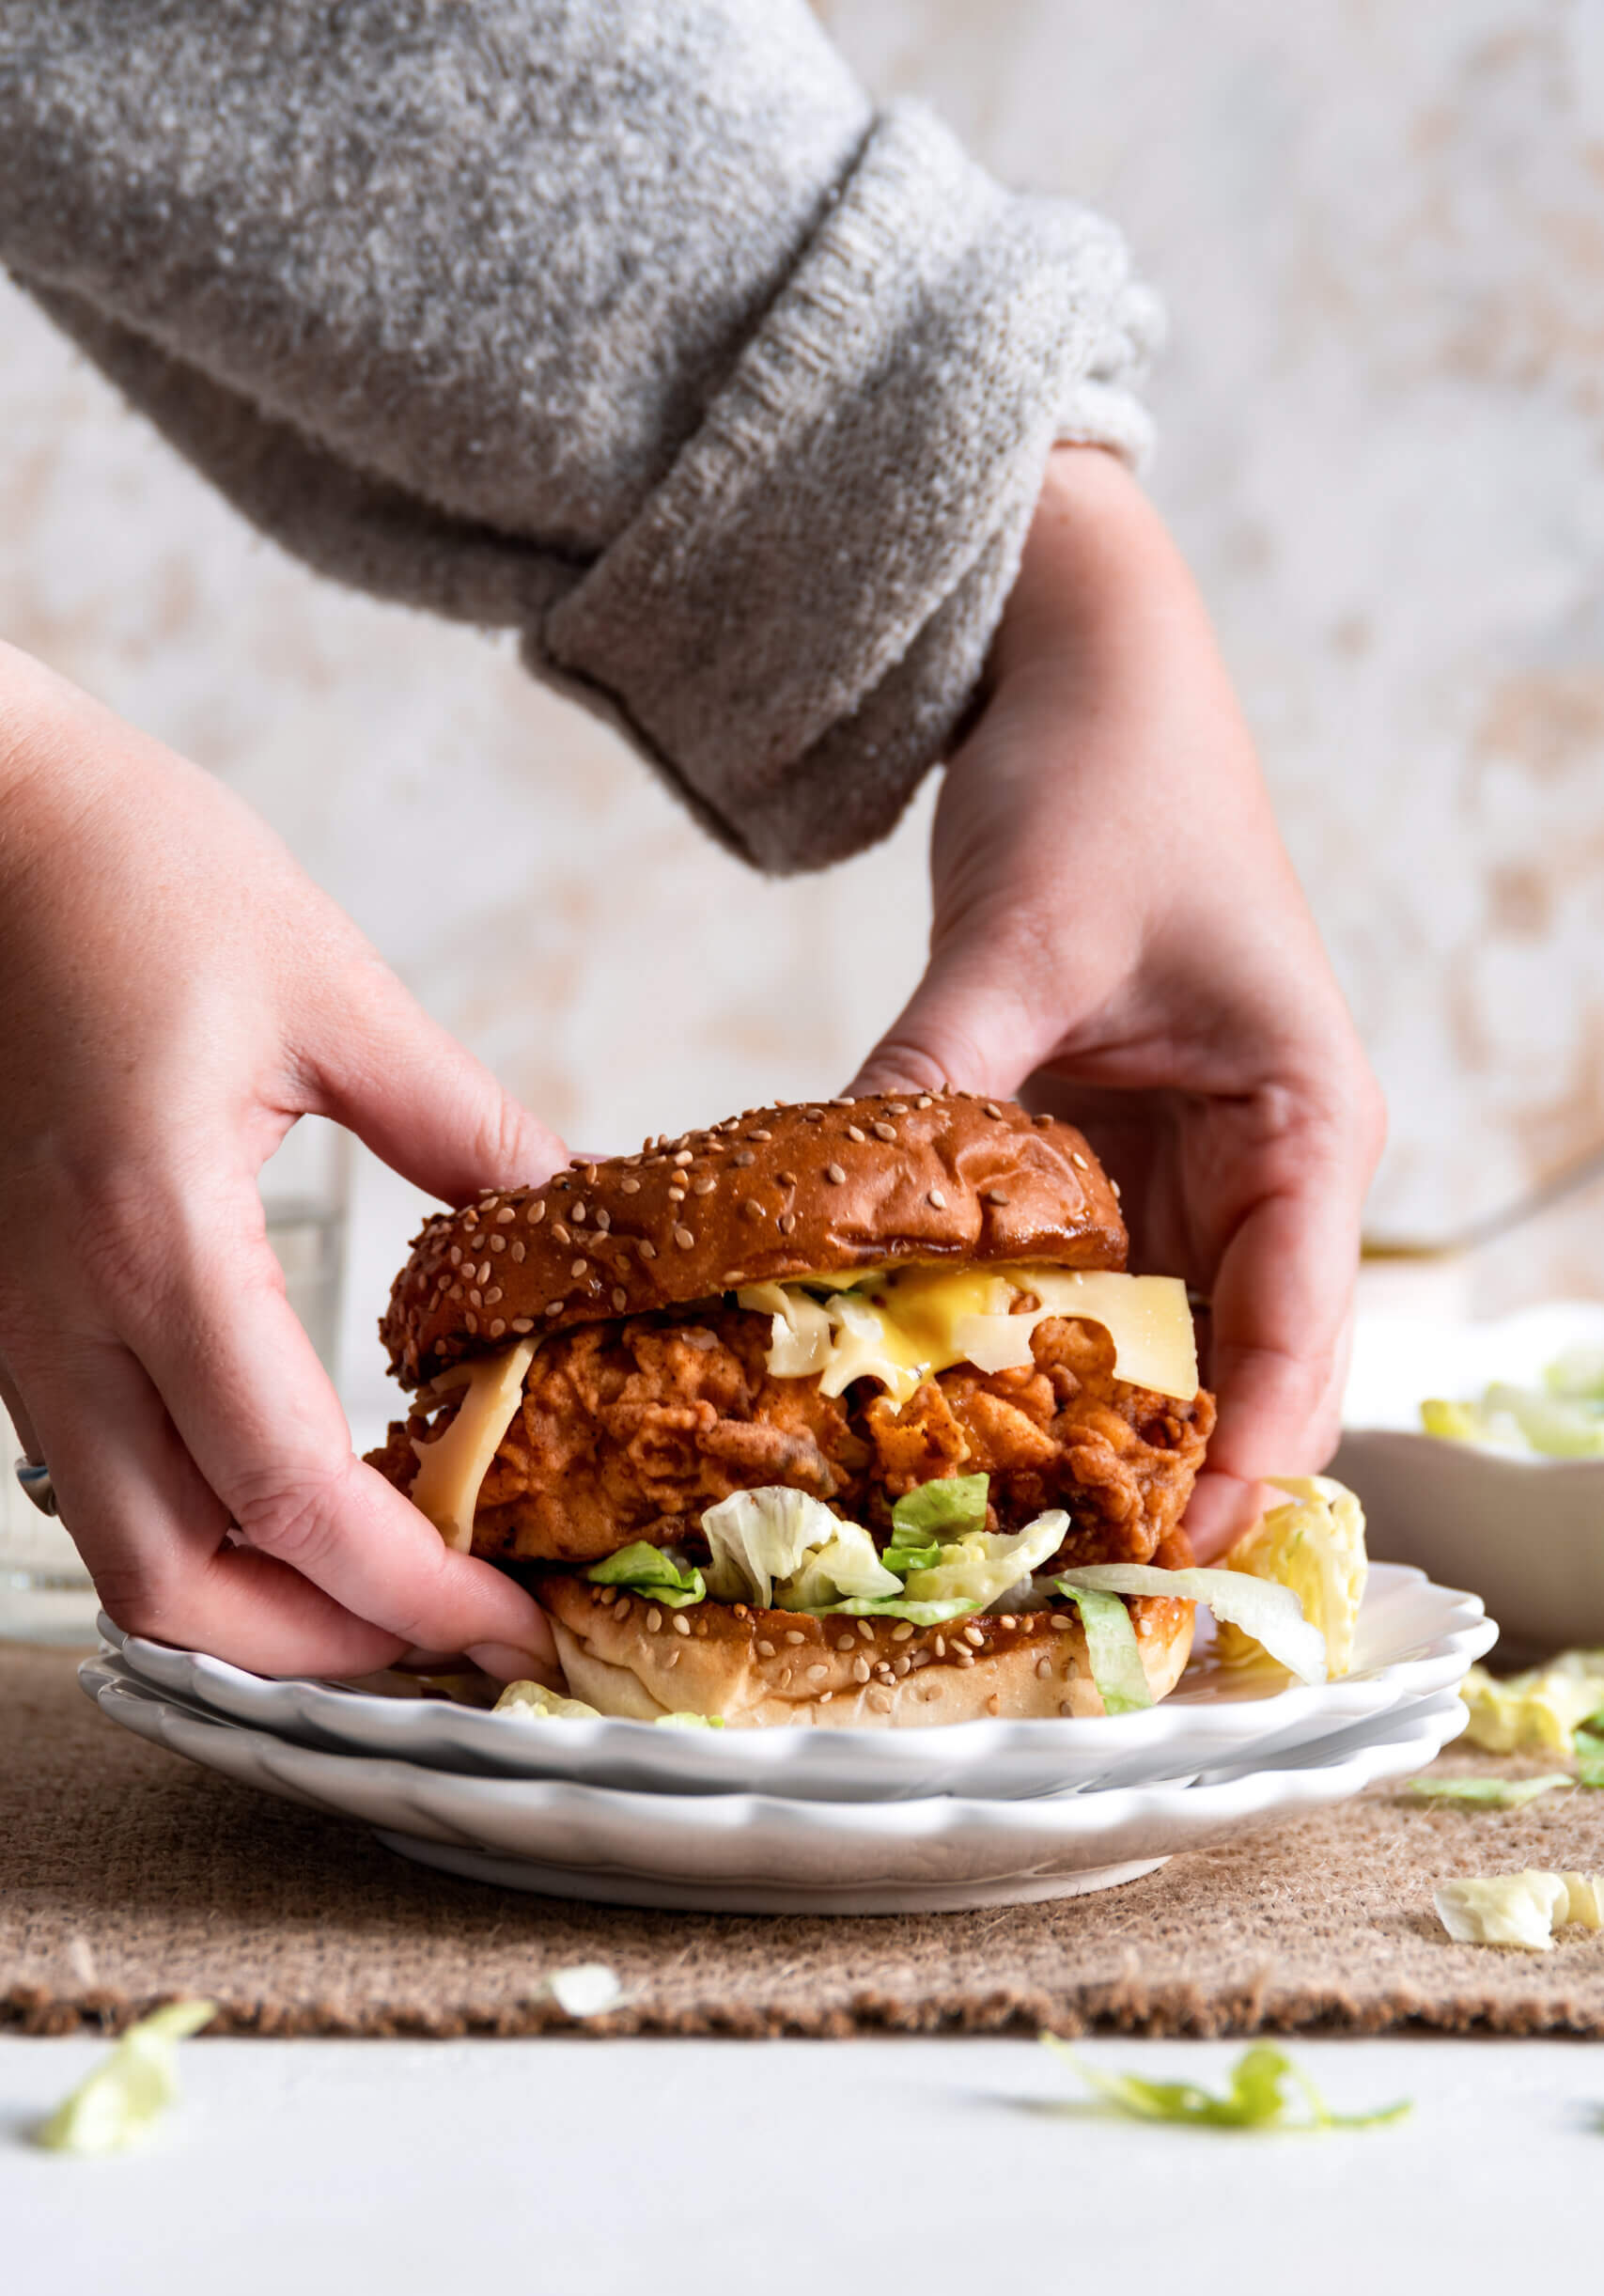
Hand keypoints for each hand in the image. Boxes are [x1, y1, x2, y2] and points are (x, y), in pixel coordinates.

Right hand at [0, 642, 562, 1678]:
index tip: (511, 1622)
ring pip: (120, 1552)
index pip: (287, 1496)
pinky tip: (298, 1497)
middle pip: (175, 1588)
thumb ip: (467, 1130)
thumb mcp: (337, 993)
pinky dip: (200, 1528)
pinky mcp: (8, 1304)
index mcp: (154, 1238)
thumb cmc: (140, 874)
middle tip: (457, 1636)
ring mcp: (15, 1322)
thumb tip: (576, 1216)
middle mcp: (61, 1313)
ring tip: (393, 1588)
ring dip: (256, 1607)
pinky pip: (95, 1475)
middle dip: (324, 1651)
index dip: (410, 1588)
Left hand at [856, 448, 1384, 1558]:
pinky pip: (1081, 1284)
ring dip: (1088, 1435)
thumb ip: (942, 1075)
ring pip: (1155, 1346)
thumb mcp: (1020, 938)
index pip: (1297, 1335)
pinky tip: (947, 1411)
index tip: (1164, 1570)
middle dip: (1162, 1483)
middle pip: (1237, 1373)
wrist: (1083, 673)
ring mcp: (1187, 1169)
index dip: (1238, 1465)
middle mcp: (1266, 1167)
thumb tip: (827, 1213)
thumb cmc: (1107, 782)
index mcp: (1308, 1121)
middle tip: (1062, 1594)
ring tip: (999, 1538)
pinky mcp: (1111, 1155)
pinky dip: (1026, 1347)